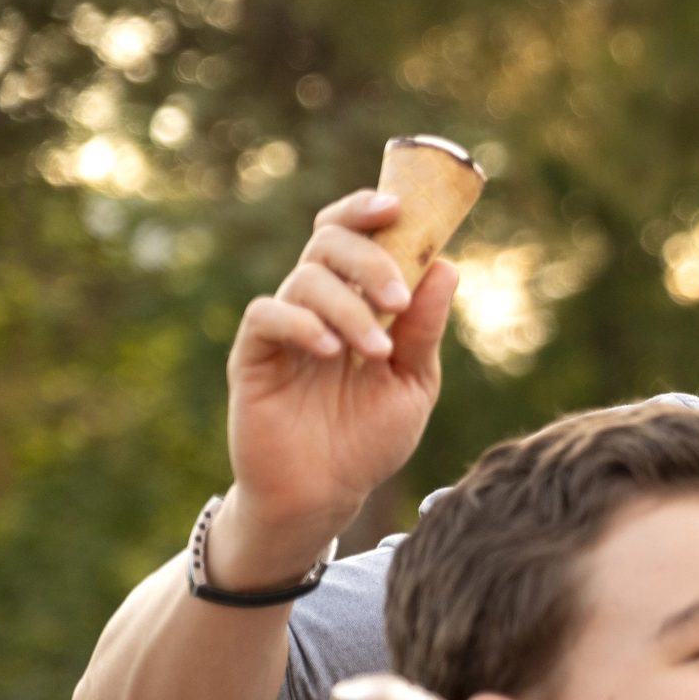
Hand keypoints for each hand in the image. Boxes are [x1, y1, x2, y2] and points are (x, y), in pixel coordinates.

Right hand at [216, 191, 458, 581]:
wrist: (327, 494)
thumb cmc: (369, 438)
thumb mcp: (414, 383)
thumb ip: (425, 329)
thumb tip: (446, 265)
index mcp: (358, 301)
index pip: (354, 235)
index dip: (368, 209)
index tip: (398, 205)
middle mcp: (317, 304)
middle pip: (328, 242)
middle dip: (369, 260)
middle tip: (399, 300)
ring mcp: (284, 328)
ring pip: (306, 279)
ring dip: (349, 307)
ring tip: (375, 351)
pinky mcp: (252, 356)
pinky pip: (267, 316)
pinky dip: (302, 324)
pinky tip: (331, 351)